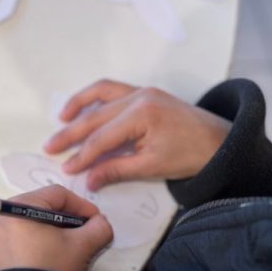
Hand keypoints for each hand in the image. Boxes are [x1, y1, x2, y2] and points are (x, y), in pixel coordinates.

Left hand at [0, 185, 112, 270]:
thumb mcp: (82, 246)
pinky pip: (20, 235)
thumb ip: (98, 227)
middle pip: (42, 206)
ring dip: (54, 229)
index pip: (56, 194)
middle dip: (67, 218)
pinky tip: (53, 253)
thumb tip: (100, 223)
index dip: (81, 205)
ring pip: (31, 221)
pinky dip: (38, 239)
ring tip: (71, 245)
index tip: (96, 220)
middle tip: (85, 232)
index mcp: (15, 208)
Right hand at [44, 80, 230, 189]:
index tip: (66, 169)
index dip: (82, 156)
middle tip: (50, 148)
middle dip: (71, 134)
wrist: (221, 142)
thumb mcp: (152, 166)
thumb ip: (117, 170)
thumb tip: (88, 180)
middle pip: (96, 117)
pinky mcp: (145, 92)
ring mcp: (142, 91)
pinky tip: (83, 108)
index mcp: (142, 114)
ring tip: (60, 120)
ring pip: (101, 95)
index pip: (102, 138)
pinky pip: (113, 90)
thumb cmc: (190, 156)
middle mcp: (138, 96)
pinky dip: (95, 97)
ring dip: (78, 106)